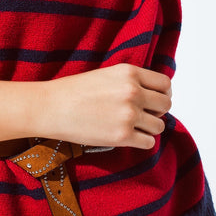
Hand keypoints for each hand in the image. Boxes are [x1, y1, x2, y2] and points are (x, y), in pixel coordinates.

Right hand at [37, 63, 171, 149]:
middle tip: (144, 116)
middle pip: (165, 105)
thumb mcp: (106, 75)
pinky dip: (141, 142)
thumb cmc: (72, 91)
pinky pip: (148, 142)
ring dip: (149, 128)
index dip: (163, 94)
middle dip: (157, 112)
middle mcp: (133, 92)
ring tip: (134, 128)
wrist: (50, 107)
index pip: (165, 84)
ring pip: (159, 126)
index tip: (155, 101)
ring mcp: (129, 114)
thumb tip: (151, 95)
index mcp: (129, 73)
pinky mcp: (122, 136)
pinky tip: (128, 137)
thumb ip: (130, 81)